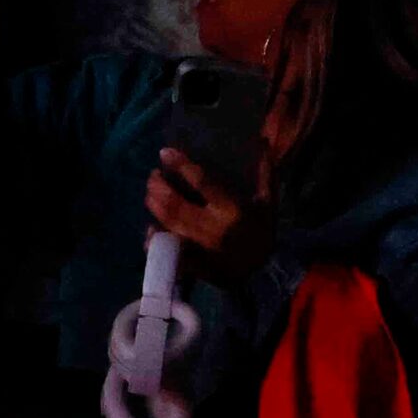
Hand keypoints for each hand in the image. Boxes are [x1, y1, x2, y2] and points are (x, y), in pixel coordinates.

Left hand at [144, 148, 274, 283]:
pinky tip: (150, 227)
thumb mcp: (267, 203)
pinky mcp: (192, 264)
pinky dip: (155, 237)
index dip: (181, 165)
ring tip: (150, 192)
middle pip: (175, 203)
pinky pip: (168, 249)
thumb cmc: (262, 234)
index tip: (165, 152)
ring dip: (153, 205)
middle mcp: (212, 228)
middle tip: (154, 174)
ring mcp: (200, 248)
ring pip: (167, 223)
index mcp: (231, 210)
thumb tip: (263, 142)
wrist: (264, 275)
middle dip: (158, 186)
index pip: (201, 182)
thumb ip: (264, 174)